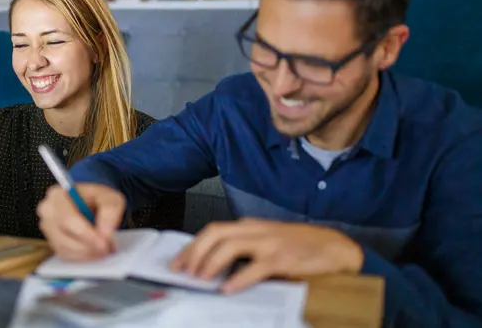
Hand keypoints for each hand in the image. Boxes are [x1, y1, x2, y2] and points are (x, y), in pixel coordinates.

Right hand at [37, 183, 125, 260]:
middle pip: (64, 237)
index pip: (68, 219)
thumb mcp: (109, 197)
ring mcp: (48, 228)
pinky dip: (82, 256)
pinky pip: (66, 255)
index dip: (87, 234)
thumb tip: (105, 233)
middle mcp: (47, 212)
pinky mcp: (52, 242)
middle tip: (107, 248)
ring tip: (104, 248)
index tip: (104, 243)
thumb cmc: (98, 199)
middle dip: (88, 246)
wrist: (91, 204)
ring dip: (87, 253)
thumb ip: (110, 211)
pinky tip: (94, 250)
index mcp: (58, 195)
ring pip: (65, 249)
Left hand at [170, 218, 363, 293]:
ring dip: (210, 262)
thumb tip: (215, 267)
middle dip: (194, 251)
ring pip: (230, 246)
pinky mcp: (283, 258)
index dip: (193, 245)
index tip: (178, 262)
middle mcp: (256, 231)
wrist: (335, 248)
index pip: (213, 230)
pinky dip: (239, 278)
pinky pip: (255, 267)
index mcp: (250, 227)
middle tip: (183, 271)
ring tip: (199, 278)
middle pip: (215, 233)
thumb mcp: (268, 242)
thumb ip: (246, 249)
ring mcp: (269, 243)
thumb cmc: (300, 247)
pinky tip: (227, 288)